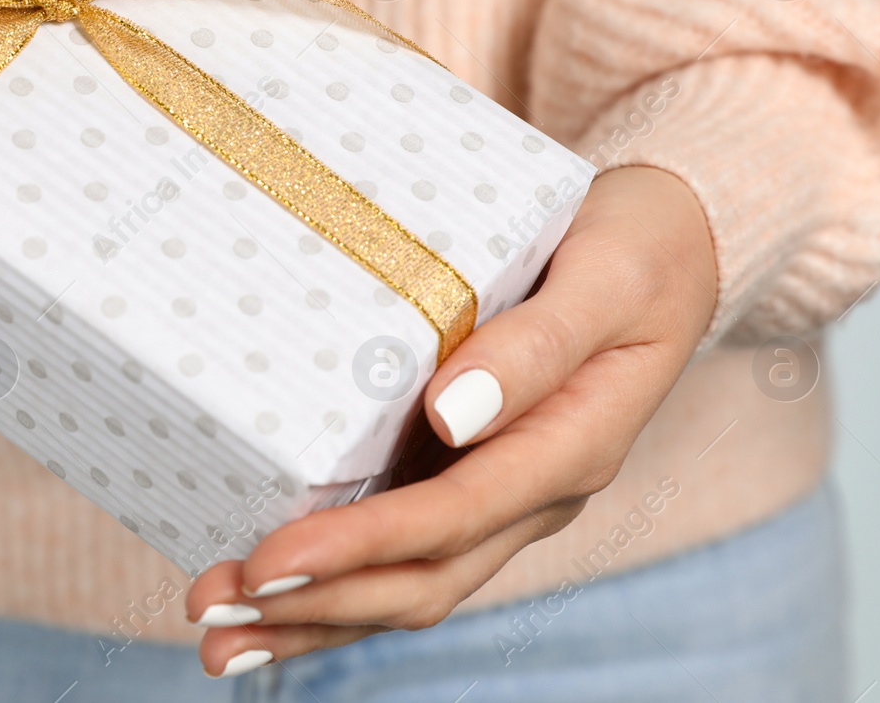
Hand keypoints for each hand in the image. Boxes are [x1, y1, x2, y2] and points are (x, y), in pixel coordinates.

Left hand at [185, 165, 716, 676]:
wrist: (671, 249)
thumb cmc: (640, 250)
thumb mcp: (606, 278)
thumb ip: (536, 346)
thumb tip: (450, 416)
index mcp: (572, 447)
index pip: (452, 520)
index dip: (358, 549)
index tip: (270, 562)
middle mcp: (535, 491)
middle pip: (421, 581)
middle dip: (313, 607)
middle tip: (208, 614)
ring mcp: (504, 493)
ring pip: (408, 585)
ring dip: (313, 615)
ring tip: (216, 631)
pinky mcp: (472, 478)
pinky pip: (406, 550)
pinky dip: (337, 582)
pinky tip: (268, 594)